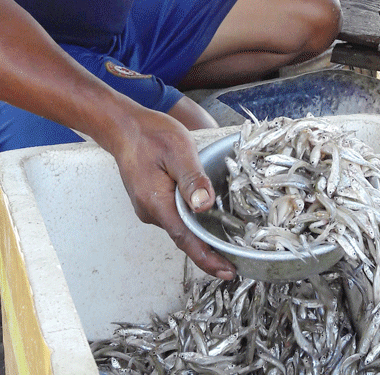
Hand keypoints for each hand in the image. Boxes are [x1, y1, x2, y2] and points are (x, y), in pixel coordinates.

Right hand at [110, 108, 235, 279]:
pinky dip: (192, 221)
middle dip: (209, 249)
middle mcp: (151, 211)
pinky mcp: (151, 200)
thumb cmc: (151, 134)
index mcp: (157, 203)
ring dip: (201, 234)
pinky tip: (207, 216)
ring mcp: (149, 207)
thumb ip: (192, 178)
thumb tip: (205, 205)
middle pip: (184, 237)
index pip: (186, 240)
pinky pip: (174, 216)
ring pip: (180, 226)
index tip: (228, 272)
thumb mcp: (178, 150)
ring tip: (228, 240)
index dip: (208, 258)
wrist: (123, 127)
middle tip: (237, 258)